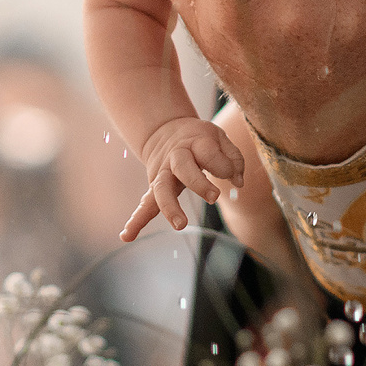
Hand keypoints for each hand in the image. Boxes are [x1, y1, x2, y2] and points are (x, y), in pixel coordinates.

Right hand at [120, 116, 247, 239]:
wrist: (164, 130)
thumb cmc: (199, 138)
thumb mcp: (218, 137)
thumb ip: (232, 157)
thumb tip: (238, 182)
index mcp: (195, 142)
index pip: (209, 153)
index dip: (224, 165)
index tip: (232, 174)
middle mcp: (176, 157)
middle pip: (183, 168)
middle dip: (198, 183)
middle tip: (214, 196)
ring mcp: (162, 173)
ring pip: (162, 189)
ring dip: (170, 207)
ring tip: (180, 225)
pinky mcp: (154, 187)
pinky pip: (145, 205)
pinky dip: (136, 220)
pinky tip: (127, 236)